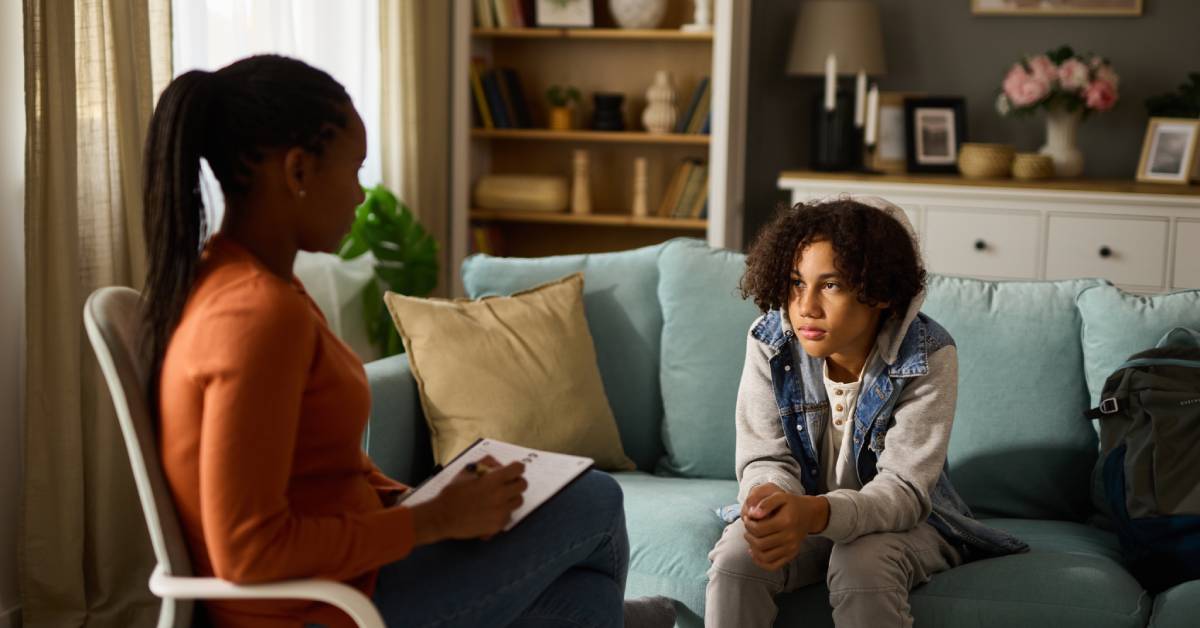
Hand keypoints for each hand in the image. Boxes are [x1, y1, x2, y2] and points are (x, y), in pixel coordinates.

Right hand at [411, 456, 526, 544]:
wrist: (443, 517)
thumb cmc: (453, 493)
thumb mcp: (467, 471)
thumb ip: (485, 463)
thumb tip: (497, 465)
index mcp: (494, 479)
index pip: (518, 469)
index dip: (516, 468)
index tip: (512, 471)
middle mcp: (501, 495)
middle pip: (523, 485)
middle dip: (516, 482)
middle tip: (507, 484)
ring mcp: (501, 511)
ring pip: (518, 501)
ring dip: (511, 498)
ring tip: (498, 499)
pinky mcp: (498, 525)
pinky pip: (509, 516)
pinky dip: (503, 513)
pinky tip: (491, 511)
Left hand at [741, 484, 829, 571]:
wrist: (809, 514)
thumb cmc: (791, 504)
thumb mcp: (779, 496)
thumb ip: (765, 503)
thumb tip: (752, 514)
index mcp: (786, 521)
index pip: (758, 529)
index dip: (748, 524)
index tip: (747, 518)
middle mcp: (790, 537)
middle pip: (760, 543)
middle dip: (748, 535)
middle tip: (748, 528)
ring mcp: (791, 548)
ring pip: (764, 557)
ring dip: (752, 548)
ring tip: (751, 538)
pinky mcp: (791, 555)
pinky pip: (773, 565)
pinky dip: (760, 562)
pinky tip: (755, 552)